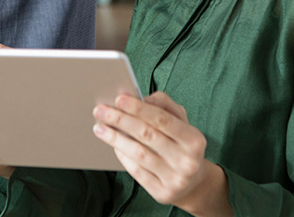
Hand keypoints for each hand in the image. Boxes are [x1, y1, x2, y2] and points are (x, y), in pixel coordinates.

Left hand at [92, 92, 230, 215]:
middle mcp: (187, 161)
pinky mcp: (162, 193)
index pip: (162, 119)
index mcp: (194, 140)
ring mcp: (175, 179)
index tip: (118, 99)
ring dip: (115, 138)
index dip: (139, 108)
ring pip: (138, 154)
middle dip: (121, 120)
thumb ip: (165, 104)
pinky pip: (136, 171)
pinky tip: (113, 145)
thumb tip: (143, 98)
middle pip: (147, 135)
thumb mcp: (182, 122)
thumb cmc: (182, 145)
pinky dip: (122, 156)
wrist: (193, 184)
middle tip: (100, 110)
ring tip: (99, 127)